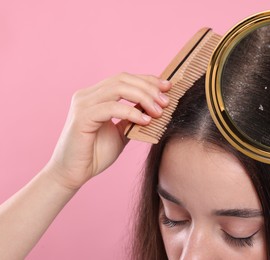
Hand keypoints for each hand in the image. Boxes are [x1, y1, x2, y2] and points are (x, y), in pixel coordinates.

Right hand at [46, 73, 170, 189]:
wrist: (73, 174)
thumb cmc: (95, 154)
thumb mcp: (121, 132)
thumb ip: (133, 117)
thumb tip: (155, 108)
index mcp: (95, 96)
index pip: (124, 79)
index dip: (147, 80)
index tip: (167, 87)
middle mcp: (87, 95)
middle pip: (123, 79)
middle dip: (149, 88)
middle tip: (166, 101)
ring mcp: (83, 104)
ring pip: (118, 88)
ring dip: (143, 98)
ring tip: (158, 111)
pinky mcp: (82, 117)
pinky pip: (111, 108)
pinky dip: (131, 112)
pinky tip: (145, 121)